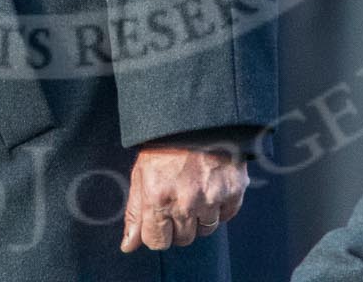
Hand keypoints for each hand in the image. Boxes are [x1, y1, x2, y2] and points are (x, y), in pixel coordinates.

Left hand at [120, 144, 247, 251]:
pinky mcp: (234, 191)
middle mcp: (185, 202)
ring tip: (195, 190)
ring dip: (200, 217)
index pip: (157, 242)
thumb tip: (128, 246)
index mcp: (157, 198)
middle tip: (178, 198)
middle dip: (178, 224)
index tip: (160, 218)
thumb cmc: (164, 145)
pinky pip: (226, 216)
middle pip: (183, 239)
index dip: (157, 231)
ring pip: (205, 231)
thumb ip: (135, 212)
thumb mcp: (141, 174)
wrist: (197, 117)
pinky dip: (220, 206)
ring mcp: (212, 198)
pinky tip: (211, 186)